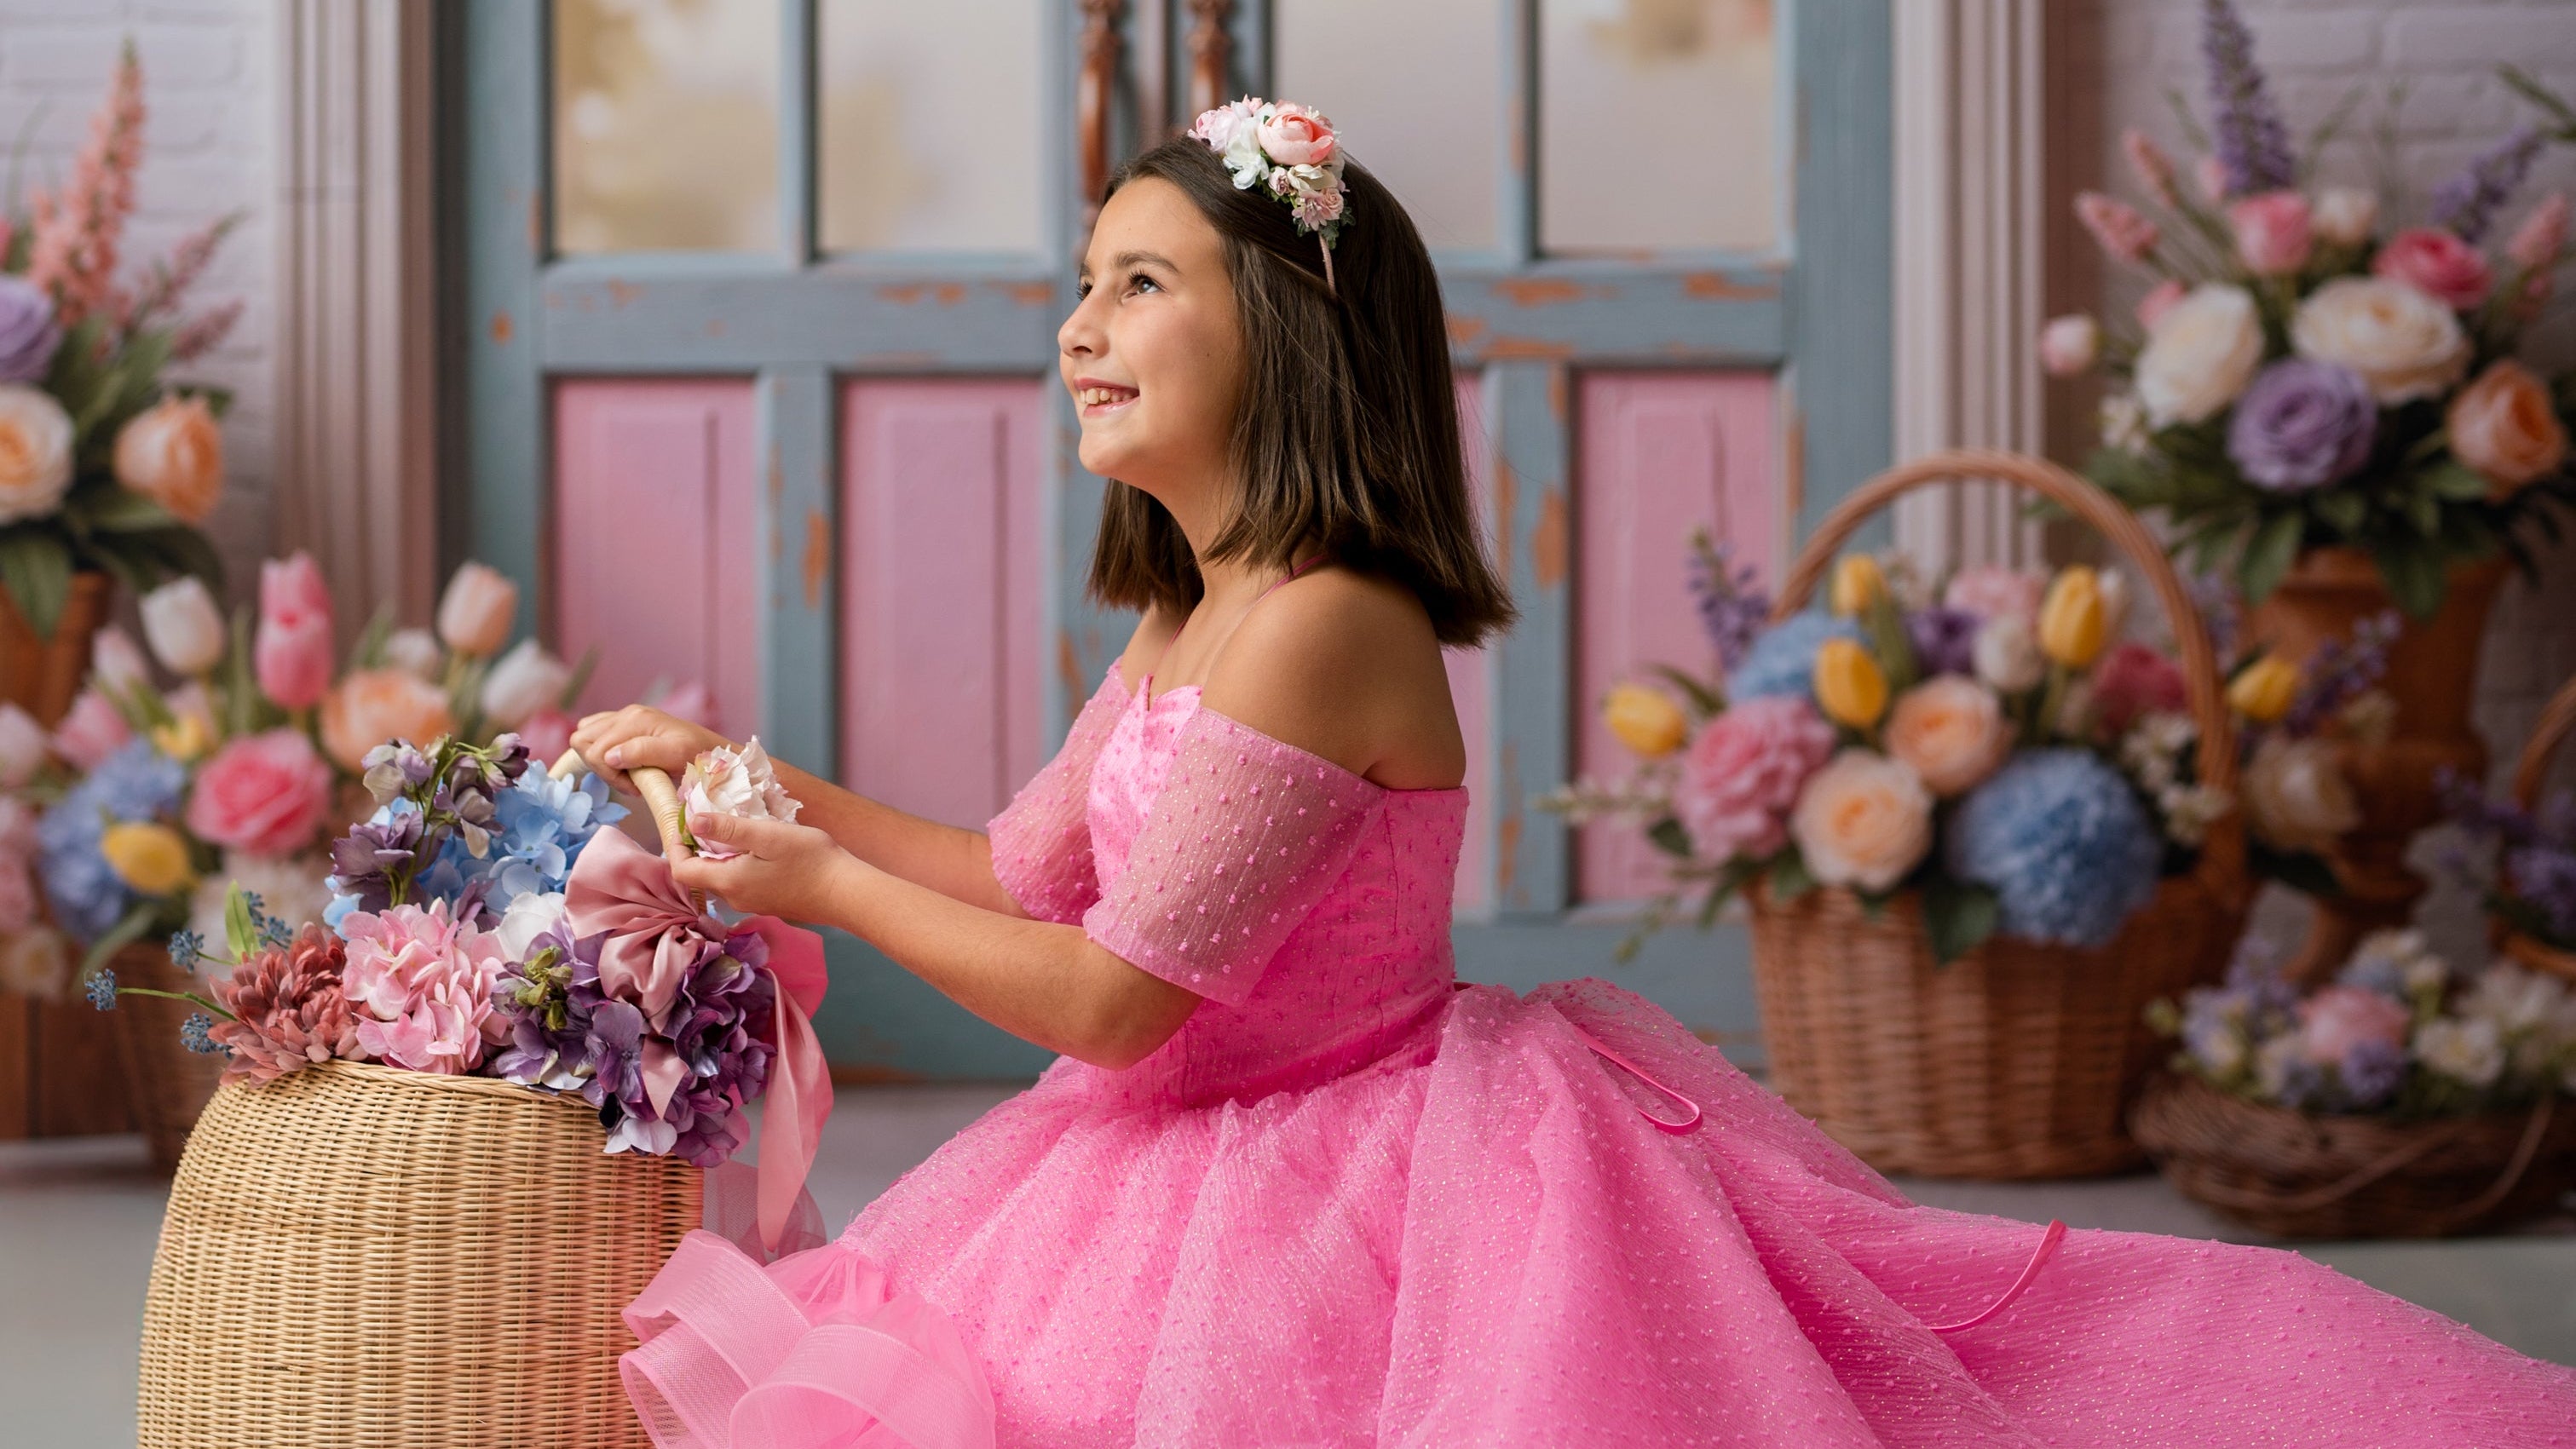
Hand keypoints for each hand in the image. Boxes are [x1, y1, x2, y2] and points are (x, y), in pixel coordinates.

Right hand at [569, 704, 728, 794]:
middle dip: (600, 766)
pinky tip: (624, 765)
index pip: (594, 750)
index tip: (635, 788)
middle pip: (582, 740)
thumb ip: (642, 752)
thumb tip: (609, 756)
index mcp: (635, 719)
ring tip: (627, 774)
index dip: (609, 775)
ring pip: (585, 736)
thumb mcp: (676, 754)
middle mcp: (626, 714)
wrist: (713, 750)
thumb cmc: (698, 754)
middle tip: (628, 781)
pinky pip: (596, 735)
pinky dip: (602, 753)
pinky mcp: (627, 725)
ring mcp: (625, 718)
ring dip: (599, 760)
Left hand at [671, 811, 856, 923]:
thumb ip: (728, 829)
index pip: (681, 870)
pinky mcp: (767, 901)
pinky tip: (755, 845)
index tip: (682, 820)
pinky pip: (739, 881)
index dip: (674, 845)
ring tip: (731, 826)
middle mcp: (735, 897)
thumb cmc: (810, 860)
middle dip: (695, 845)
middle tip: (706, 816)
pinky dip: (736, 861)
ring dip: (717, 852)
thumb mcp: (767, 835)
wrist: (846, 892)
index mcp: (729, 881)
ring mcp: (752, 902)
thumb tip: (691, 822)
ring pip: (720, 876)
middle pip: (699, 874)